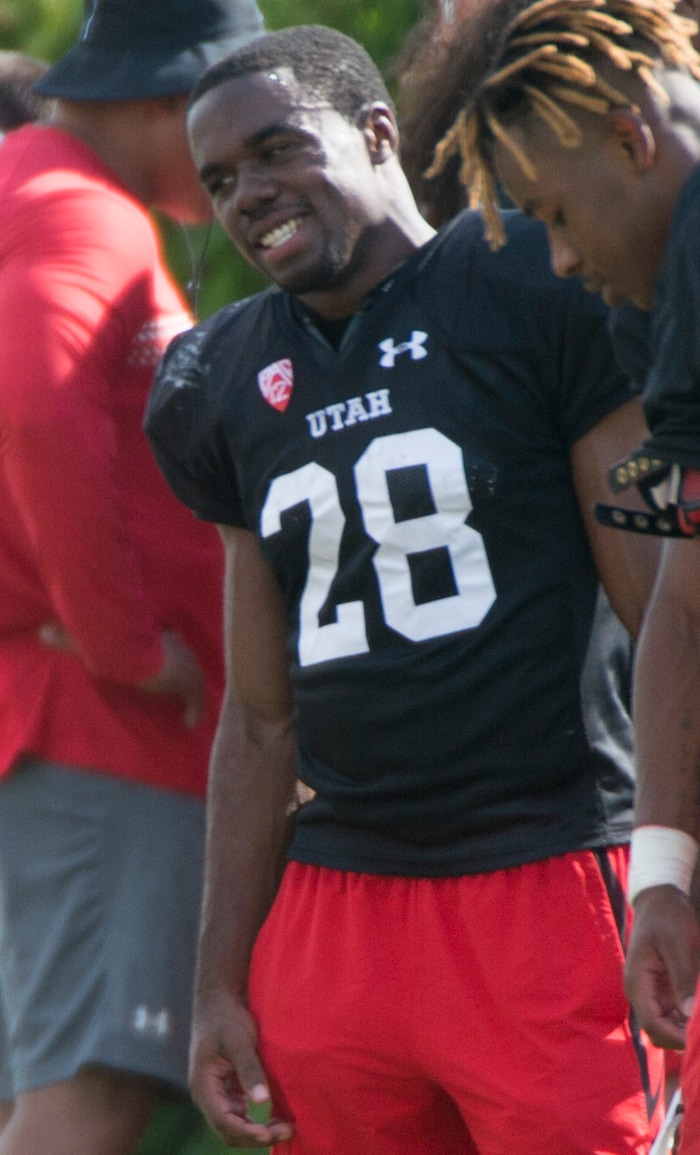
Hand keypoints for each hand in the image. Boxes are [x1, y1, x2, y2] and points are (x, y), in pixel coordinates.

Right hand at [39, 624, 204, 728]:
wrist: (131, 649)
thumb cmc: (112, 640)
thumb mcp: (89, 641)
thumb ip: (68, 638)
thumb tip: (42, 632)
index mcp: (155, 635)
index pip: (166, 642)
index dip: (164, 651)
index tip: (161, 659)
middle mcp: (175, 646)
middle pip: (184, 657)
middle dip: (180, 668)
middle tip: (175, 680)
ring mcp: (186, 664)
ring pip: (193, 678)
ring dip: (188, 692)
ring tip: (184, 705)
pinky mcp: (190, 683)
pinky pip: (196, 700)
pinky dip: (195, 712)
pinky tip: (191, 724)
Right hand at [189, 989, 292, 1146]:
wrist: (218, 999)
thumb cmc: (226, 1017)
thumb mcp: (238, 1041)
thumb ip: (249, 1069)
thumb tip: (263, 1101)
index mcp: (203, 1086)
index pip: (223, 1121)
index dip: (247, 1132)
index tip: (270, 1134)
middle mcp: (207, 1095)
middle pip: (228, 1130)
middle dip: (256, 1136)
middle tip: (287, 1131)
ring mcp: (216, 1093)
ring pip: (235, 1125)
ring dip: (258, 1130)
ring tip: (286, 1127)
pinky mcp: (227, 1088)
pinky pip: (240, 1113)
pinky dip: (256, 1119)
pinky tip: (277, 1115)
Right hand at [625, 884, 699, 1048]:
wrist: (660, 900)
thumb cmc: (668, 917)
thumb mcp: (678, 944)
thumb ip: (683, 979)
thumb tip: (689, 1013)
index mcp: (637, 982)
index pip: (652, 1024)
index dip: (676, 1038)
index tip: (699, 1038)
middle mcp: (640, 992)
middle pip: (658, 1032)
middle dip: (682, 1038)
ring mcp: (650, 993)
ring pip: (667, 1027)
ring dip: (686, 1031)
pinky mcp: (661, 991)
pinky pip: (673, 1016)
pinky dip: (688, 1020)